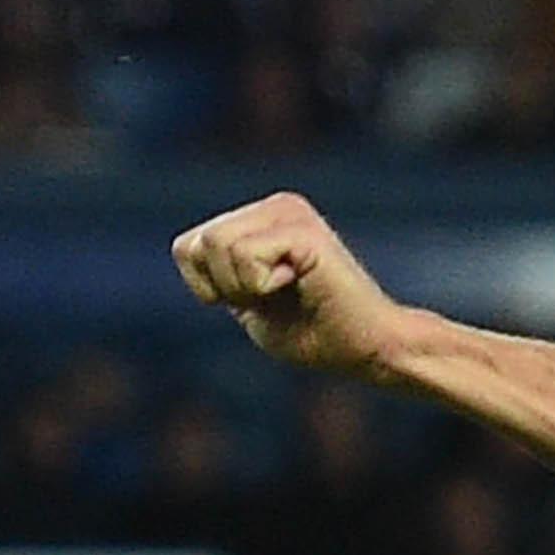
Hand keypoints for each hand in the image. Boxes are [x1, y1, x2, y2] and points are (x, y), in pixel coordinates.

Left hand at [170, 193, 410, 378]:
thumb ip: (222, 272)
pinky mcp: (303, 231)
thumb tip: (187, 248)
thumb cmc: (315, 333)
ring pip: (216, 245)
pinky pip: (244, 256)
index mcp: (262, 218)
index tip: (258, 301)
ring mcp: (291, 213)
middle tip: (274, 299)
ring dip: (244, 286)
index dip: (209, 288)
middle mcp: (276, 205)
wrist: (369, 349)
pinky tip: (301, 285)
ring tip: (288, 291)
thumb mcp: (250, 300)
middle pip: (198, 245)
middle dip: (226, 288)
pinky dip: (261, 286)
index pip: (186, 248)